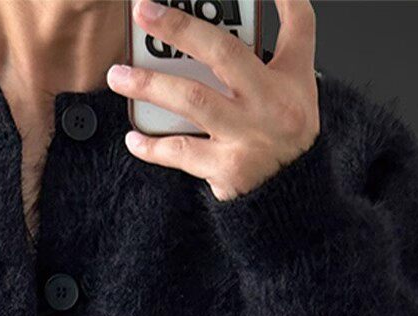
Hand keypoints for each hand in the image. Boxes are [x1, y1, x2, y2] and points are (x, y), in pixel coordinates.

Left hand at [109, 0, 319, 202]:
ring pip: (193, 101)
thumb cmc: (288, 129)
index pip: (292, 27)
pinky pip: (181, 153)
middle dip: (180, 28)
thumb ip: (290, 33)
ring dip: (151, 86)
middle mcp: (267, 105)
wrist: (290, 193)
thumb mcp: (298, 80)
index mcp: (285, 79)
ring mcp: (245, 138)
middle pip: (223, 55)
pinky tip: (133, 137)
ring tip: (118, 76)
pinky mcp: (225, 170)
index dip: (280, 0)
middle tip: (144, 12)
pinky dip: (153, 146)